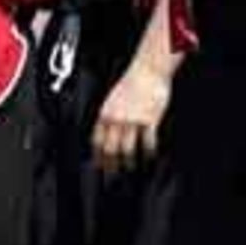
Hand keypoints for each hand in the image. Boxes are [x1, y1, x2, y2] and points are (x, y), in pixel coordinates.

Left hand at [91, 59, 172, 175]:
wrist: (149, 69)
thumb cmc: (134, 81)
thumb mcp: (114, 98)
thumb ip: (110, 115)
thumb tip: (109, 131)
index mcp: (105, 113)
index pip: (96, 140)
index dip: (97, 155)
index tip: (99, 165)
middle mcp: (116, 119)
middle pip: (110, 148)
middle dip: (110, 165)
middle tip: (112, 175)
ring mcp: (133, 120)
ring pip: (127, 149)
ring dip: (128, 162)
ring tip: (131, 168)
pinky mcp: (149, 120)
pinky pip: (148, 142)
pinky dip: (148, 152)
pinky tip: (149, 156)